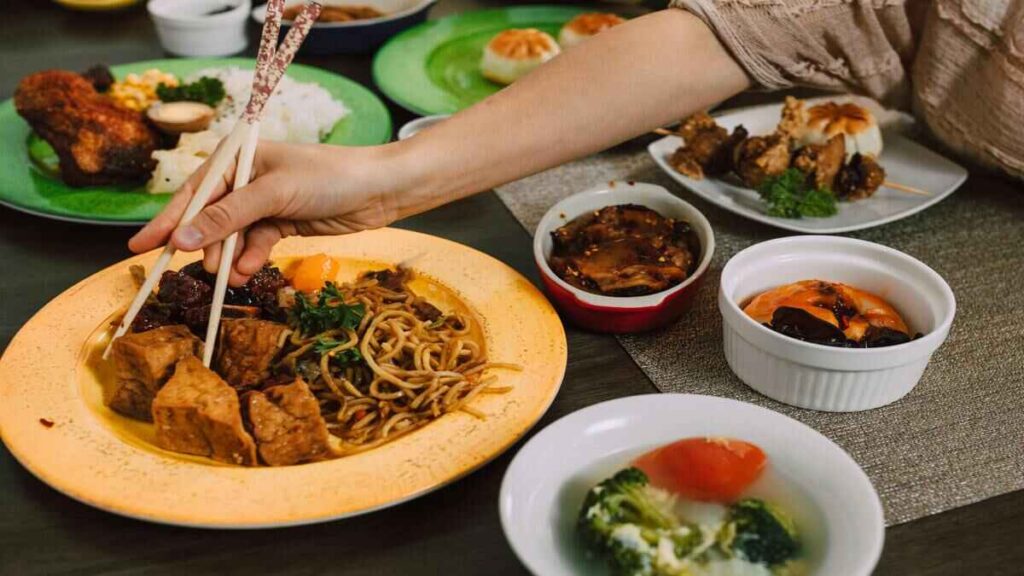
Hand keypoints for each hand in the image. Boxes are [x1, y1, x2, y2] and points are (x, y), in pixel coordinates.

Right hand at [129, 139, 423, 284]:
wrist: (378, 190)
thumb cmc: (327, 177)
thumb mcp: (272, 193)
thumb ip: (226, 217)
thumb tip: (180, 239)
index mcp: (237, 158)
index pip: (192, 193)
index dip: (166, 222)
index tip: (140, 249)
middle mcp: (245, 180)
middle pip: (208, 219)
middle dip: (203, 247)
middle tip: (196, 273)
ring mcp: (263, 204)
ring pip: (231, 238)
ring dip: (229, 258)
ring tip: (228, 278)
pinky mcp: (281, 224)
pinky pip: (254, 246)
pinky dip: (252, 260)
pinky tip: (251, 271)